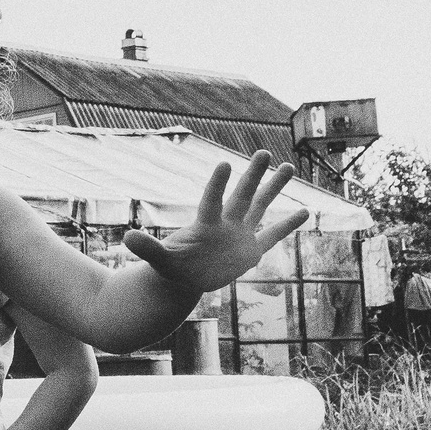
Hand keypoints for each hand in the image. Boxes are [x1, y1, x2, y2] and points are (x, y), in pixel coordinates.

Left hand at [122, 153, 307, 294]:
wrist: (185, 278)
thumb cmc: (172, 267)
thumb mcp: (160, 261)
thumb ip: (147, 249)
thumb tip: (126, 238)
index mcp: (206, 226)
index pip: (212, 202)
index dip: (217, 185)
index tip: (225, 163)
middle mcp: (226, 224)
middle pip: (243, 196)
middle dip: (253, 176)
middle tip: (264, 151)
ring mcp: (240, 234)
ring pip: (260, 207)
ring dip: (274, 189)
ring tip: (288, 166)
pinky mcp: (251, 250)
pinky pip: (272, 235)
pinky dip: (287, 225)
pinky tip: (305, 210)